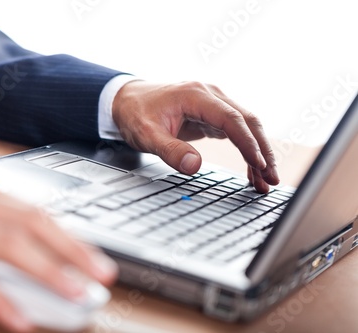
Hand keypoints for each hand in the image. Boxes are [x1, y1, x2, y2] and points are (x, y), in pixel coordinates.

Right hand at [0, 179, 117, 331]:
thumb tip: (30, 251)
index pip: (37, 212)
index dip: (70, 236)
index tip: (95, 256)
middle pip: (33, 226)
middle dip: (74, 251)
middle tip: (102, 274)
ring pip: (11, 249)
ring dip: (49, 273)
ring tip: (76, 294)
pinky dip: (1, 301)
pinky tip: (22, 319)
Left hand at [112, 81, 278, 192]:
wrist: (126, 100)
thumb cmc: (135, 113)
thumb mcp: (146, 134)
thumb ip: (169, 150)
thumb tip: (194, 166)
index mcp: (196, 95)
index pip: (231, 119)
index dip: (248, 143)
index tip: (259, 165)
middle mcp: (210, 95)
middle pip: (248, 121)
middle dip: (263, 150)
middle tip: (271, 178)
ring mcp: (213, 104)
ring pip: (246, 127)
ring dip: (258, 152)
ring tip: (265, 181)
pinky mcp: (212, 115)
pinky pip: (236, 132)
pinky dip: (246, 151)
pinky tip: (251, 170)